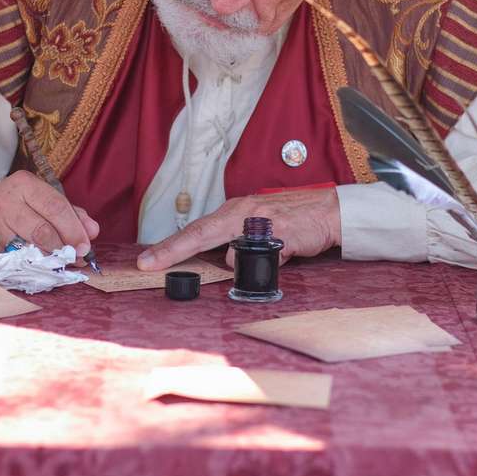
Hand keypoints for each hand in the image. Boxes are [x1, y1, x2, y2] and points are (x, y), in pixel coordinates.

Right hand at [0, 170, 99, 264]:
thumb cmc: (12, 207)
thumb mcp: (37, 200)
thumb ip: (68, 212)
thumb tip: (92, 230)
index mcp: (25, 184)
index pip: (56, 206)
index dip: (74, 229)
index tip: (86, 245)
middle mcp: (8, 200)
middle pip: (44, 228)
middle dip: (65, 247)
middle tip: (77, 257)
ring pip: (30, 247)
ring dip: (51, 259)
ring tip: (62, 263)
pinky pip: (16, 259)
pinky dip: (33, 265)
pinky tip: (41, 266)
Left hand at [136, 189, 340, 270]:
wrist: (329, 211)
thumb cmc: (294, 218)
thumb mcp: (259, 225)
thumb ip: (238, 240)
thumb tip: (223, 262)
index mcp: (234, 211)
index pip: (195, 230)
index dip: (169, 246)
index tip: (147, 261)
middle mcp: (242, 213)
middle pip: (199, 234)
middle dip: (170, 251)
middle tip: (147, 264)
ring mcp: (260, 223)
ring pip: (233, 251)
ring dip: (241, 261)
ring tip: (266, 252)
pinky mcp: (281, 235)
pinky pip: (263, 257)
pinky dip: (267, 262)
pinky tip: (281, 254)